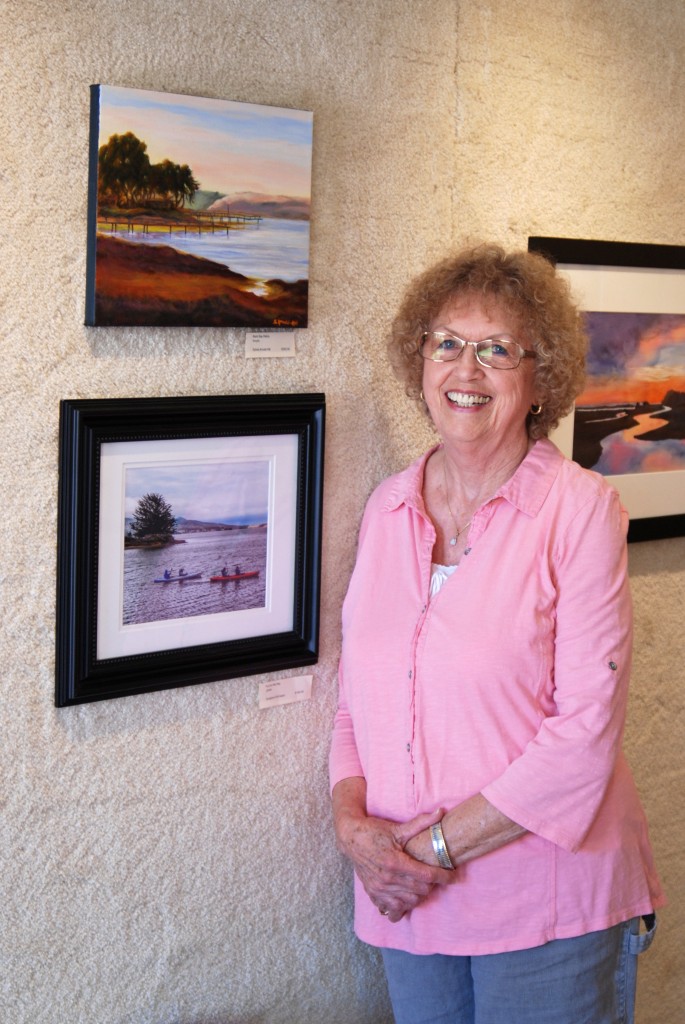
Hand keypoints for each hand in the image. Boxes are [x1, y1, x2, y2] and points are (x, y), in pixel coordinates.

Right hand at [336, 806, 454, 922]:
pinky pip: (392, 910)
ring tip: (422, 885)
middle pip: (420, 890)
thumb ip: (421, 823)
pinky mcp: (373, 894)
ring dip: (419, 895)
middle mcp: (387, 878)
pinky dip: (402, 906)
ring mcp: (379, 889)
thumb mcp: (397, 828)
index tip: (454, 876)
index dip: (443, 876)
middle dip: (432, 885)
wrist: (350, 838)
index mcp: (395, 862)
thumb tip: (441, 812)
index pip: (426, 875)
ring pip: (409, 902)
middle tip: (435, 876)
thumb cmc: (374, 831)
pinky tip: (406, 897)